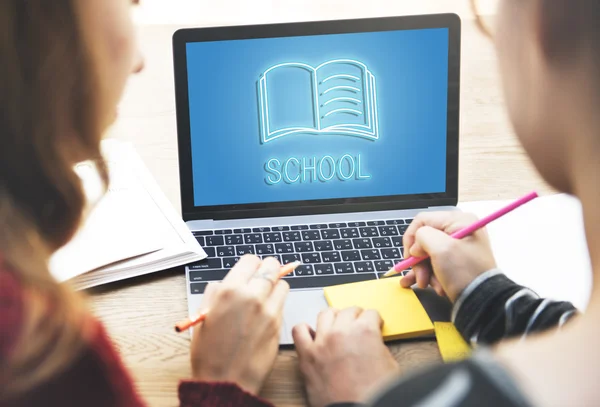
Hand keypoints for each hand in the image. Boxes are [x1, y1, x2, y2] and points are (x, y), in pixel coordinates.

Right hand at [190, 255, 288, 394]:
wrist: (226, 381)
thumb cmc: (209, 353)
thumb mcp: (203, 316)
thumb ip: (215, 293)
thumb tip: (225, 283)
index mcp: (230, 291)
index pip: (251, 260)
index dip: (250, 265)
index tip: (250, 270)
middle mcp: (252, 296)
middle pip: (272, 267)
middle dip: (267, 270)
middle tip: (262, 277)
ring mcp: (269, 310)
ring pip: (283, 284)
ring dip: (275, 286)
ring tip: (264, 297)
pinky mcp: (279, 324)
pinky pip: (283, 304)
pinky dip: (278, 303)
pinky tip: (266, 313)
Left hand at [293, 307, 398, 406]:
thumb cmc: (374, 393)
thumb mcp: (390, 365)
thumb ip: (379, 346)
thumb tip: (373, 342)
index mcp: (365, 331)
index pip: (370, 313)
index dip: (374, 320)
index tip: (373, 324)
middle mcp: (342, 331)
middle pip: (348, 310)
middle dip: (356, 317)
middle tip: (357, 326)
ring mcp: (322, 341)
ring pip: (325, 314)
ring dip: (333, 318)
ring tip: (336, 326)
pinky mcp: (307, 355)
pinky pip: (299, 331)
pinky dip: (305, 330)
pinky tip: (313, 336)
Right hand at [400, 211, 496, 301]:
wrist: (483, 302)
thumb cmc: (465, 273)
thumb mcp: (441, 249)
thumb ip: (422, 237)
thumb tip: (416, 246)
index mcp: (459, 221)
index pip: (422, 221)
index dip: (411, 238)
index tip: (410, 257)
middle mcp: (459, 231)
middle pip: (424, 239)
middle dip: (419, 260)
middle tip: (420, 276)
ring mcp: (458, 247)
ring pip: (428, 254)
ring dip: (424, 271)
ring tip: (427, 284)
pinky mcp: (457, 262)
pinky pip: (436, 264)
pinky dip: (430, 275)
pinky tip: (429, 285)